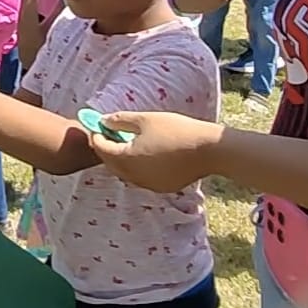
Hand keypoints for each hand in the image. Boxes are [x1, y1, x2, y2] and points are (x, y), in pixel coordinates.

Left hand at [87, 110, 222, 192]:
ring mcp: (148, 184)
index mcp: (126, 159)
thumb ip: (119, 120)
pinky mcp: (162, 187)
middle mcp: (133, 176)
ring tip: (125, 142)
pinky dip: (136, 167)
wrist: (210, 150)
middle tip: (108, 133)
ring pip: (125, 173)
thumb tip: (103, 120)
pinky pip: (141, 178)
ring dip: (121, 159)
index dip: (97, 135)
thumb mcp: (144, 120)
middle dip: (106, 148)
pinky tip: (144, 154)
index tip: (98, 125)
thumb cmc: (176, 131)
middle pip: (110, 163)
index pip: (101, 148)